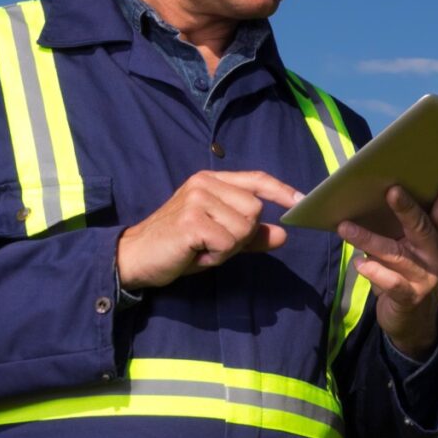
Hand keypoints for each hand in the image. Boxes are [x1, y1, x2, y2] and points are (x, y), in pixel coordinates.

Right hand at [115, 171, 300, 290]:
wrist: (135, 257)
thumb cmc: (179, 247)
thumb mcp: (220, 239)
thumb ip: (251, 235)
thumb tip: (283, 234)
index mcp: (211, 181)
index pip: (256, 179)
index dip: (281, 190)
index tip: (301, 201)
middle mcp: (204, 184)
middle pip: (255, 210)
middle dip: (242, 235)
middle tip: (213, 243)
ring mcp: (196, 200)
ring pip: (244, 228)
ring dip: (228, 247)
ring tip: (202, 247)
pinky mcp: (191, 221)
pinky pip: (228, 242)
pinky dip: (217, 255)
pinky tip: (196, 253)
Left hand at [338, 171, 437, 358]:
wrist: (413, 321)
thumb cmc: (404, 273)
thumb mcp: (406, 249)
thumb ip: (395, 229)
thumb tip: (362, 199)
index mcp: (436, 238)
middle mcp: (435, 255)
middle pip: (421, 228)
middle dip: (407, 209)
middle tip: (392, 190)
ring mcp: (425, 277)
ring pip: (396, 254)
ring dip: (369, 239)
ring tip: (345, 228)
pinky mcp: (410, 297)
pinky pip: (391, 283)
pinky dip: (374, 272)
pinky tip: (359, 264)